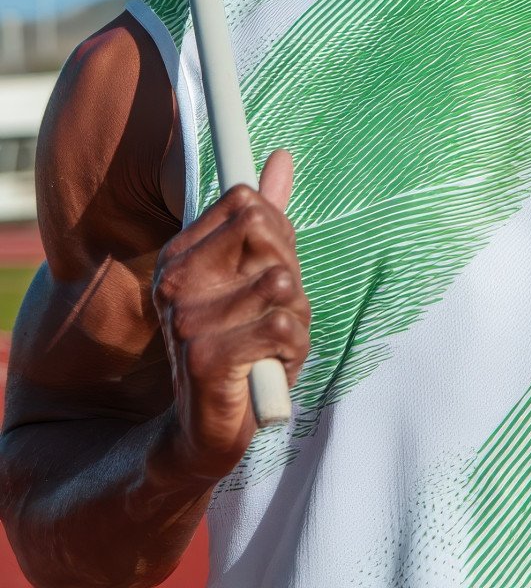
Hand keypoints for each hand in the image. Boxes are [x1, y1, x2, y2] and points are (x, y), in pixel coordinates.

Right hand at [152, 150, 309, 482]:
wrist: (208, 432)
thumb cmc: (241, 345)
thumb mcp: (255, 275)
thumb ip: (267, 217)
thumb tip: (282, 157)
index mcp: (179, 256)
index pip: (246, 202)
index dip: (277, 233)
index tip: (271, 267)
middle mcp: (174, 282)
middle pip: (265, 231)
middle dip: (290, 272)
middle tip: (276, 310)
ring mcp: (185, 320)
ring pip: (282, 282)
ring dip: (296, 315)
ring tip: (273, 342)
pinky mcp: (205, 358)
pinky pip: (284, 326)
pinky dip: (295, 349)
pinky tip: (271, 367)